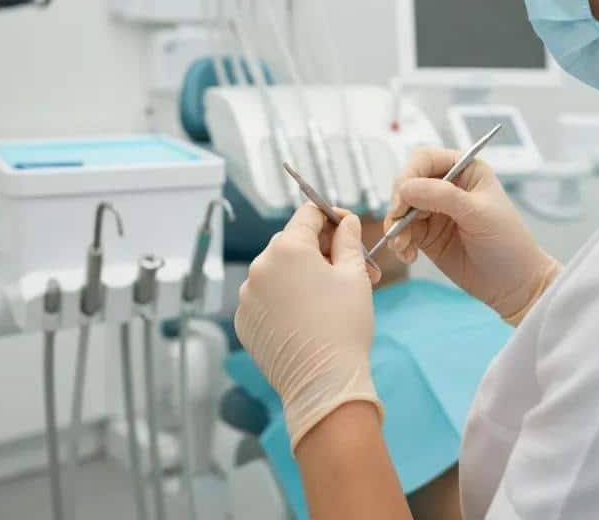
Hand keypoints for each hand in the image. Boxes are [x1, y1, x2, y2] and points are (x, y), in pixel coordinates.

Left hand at [235, 204, 382, 449]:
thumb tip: (347, 221)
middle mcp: (260, 266)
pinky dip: (283, 299)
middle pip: (292, 242)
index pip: (308, 214)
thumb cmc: (343, 326)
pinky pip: (265, 297)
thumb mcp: (354, 275)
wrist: (323, 384)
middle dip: (320, 250)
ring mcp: (248, 295)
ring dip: (300, 275)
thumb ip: (348, 240)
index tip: (347, 230)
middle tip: (348, 269)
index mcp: (288, 248)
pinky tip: (306, 316)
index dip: (331, 218)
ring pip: (277, 270)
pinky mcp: (244, 320)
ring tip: (329, 298)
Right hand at [385, 147, 559, 324]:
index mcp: (464, 169)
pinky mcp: (427, 235)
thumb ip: (441, 196)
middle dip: (398, 203)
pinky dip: (399, 242)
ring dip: (395, 226)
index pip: (425, 159)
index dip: (409, 175)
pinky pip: (402, 231)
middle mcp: (446, 186)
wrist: (514, 285)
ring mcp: (434, 211)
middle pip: (407, 182)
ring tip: (403, 247)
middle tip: (398, 225)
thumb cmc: (507, 242)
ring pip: (400, 208)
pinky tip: (408, 255)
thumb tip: (405, 188)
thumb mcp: (478, 213)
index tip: (403, 200)